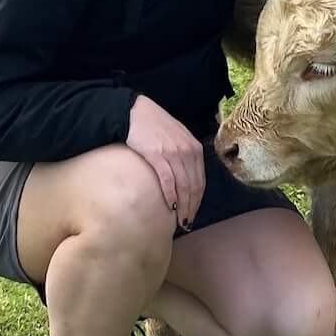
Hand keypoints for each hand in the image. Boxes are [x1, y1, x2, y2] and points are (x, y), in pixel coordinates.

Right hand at [126, 95, 205, 225]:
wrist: (134, 112)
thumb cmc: (154, 125)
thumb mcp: (176, 137)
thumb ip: (184, 155)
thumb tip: (185, 179)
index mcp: (194, 147)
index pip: (201, 180)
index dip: (198, 201)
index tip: (193, 213)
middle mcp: (187, 150)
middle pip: (194, 186)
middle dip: (191, 207)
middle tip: (186, 223)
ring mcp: (173, 152)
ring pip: (183, 186)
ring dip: (182, 206)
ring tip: (178, 220)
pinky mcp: (157, 155)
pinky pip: (167, 180)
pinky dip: (170, 195)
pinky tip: (169, 206)